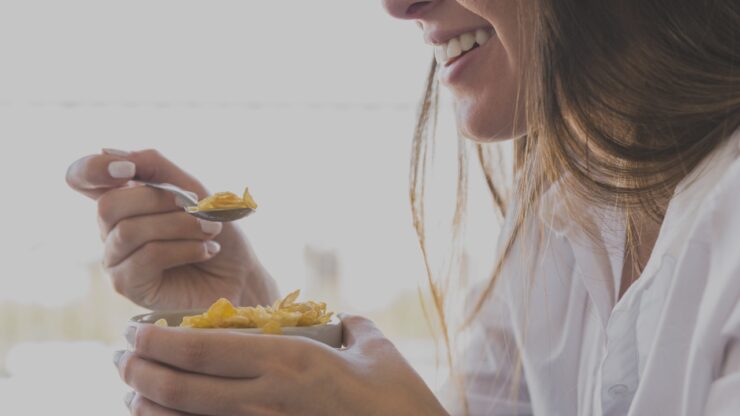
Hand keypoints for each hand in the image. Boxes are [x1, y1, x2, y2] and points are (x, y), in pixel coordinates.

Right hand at [66, 148, 278, 309]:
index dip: (93, 168)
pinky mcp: (128, 285)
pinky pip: (146, 257)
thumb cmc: (216, 230)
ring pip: (129, 232)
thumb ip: (154, 167)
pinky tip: (206, 252)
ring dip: (180, 226)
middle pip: (108, 205)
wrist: (241, 273)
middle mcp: (111, 229)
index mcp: (123, 199)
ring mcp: (116, 259)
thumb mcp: (192, 189)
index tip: (129, 170)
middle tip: (200, 208)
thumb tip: (108, 151)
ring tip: (211, 231)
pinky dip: (184, 249)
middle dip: (160, 201)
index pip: (81, 176)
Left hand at [115, 315, 447, 415]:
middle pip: (182, 387)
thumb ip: (354, 325)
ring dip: (148, 407)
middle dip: (141, 371)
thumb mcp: (379, 350)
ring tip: (130, 392)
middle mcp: (266, 400)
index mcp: (289, 361)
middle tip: (119, 358)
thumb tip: (343, 318)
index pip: (204, 349)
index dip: (160, 340)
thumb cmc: (399, 400)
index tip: (135, 331)